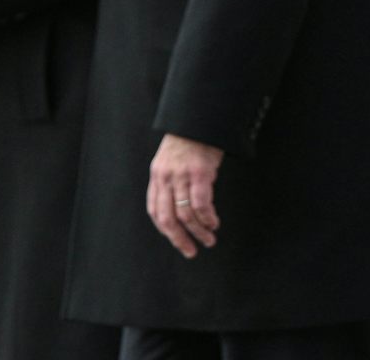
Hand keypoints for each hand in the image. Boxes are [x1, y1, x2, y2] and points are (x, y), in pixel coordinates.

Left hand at [146, 133, 224, 257]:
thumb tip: (177, 209)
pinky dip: (207, 218)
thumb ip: (170, 182)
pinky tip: (213, 223)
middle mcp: (166, 177)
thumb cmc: (189, 141)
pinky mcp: (200, 173)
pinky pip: (201, 204)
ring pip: (186, 214)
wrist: (200, 118)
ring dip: (198, 231)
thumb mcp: (171, 160)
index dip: (166, 231)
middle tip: (191, 251)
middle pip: (168, 218)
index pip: (155, 211)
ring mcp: (182, 176)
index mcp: (157, 175)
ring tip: (209, 239)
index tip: (178, 242)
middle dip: (179, 239)